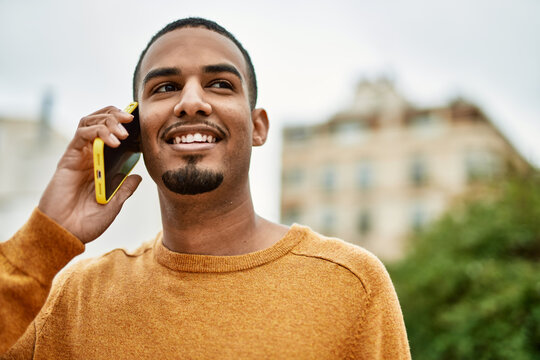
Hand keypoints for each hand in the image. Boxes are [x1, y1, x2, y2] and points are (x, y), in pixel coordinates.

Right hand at [38, 106, 141, 243]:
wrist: (65, 233)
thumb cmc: (86, 223)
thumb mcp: (114, 205)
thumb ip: (124, 189)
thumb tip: (138, 176)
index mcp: (103, 166)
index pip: (113, 136)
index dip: (126, 126)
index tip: (141, 124)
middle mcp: (91, 157)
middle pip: (102, 122)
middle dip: (117, 115)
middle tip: (132, 118)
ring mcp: (79, 155)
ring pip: (91, 123)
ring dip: (108, 120)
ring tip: (123, 130)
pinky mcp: (69, 157)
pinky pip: (81, 135)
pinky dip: (97, 132)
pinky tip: (112, 141)